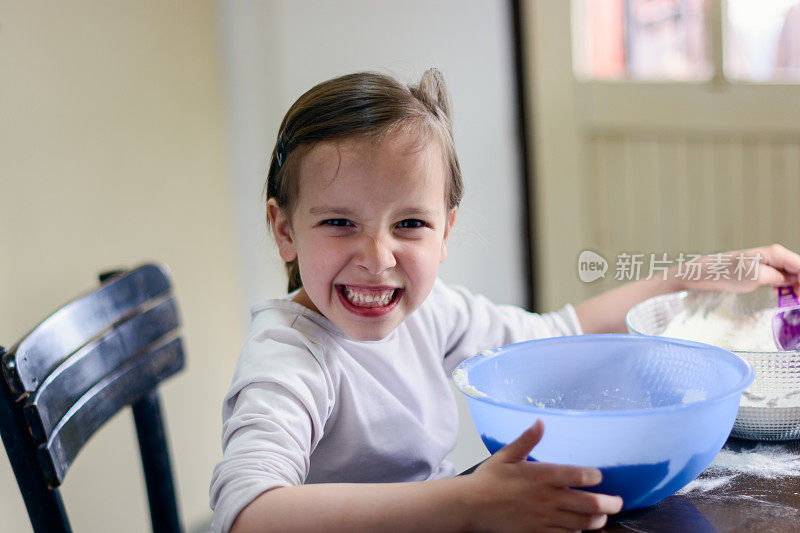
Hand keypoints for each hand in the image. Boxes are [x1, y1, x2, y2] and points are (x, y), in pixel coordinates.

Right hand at [467, 420, 622, 532]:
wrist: (471, 507)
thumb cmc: (488, 480)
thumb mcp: (506, 455)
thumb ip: (527, 439)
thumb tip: (540, 421)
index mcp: (540, 475)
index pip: (578, 475)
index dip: (594, 476)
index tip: (599, 476)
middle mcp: (547, 498)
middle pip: (588, 504)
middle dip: (608, 504)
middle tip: (617, 502)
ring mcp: (544, 518)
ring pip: (581, 524)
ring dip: (597, 521)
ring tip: (602, 516)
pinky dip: (577, 532)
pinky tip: (580, 528)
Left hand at [674, 244, 799, 293]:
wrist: (702, 274)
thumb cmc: (725, 273)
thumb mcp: (755, 277)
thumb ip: (778, 278)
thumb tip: (791, 280)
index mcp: (776, 253)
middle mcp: (774, 255)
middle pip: (799, 270)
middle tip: (796, 301)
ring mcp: (767, 262)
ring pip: (791, 274)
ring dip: (793, 286)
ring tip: (789, 298)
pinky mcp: (760, 269)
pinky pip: (780, 277)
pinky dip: (783, 286)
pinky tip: (777, 293)